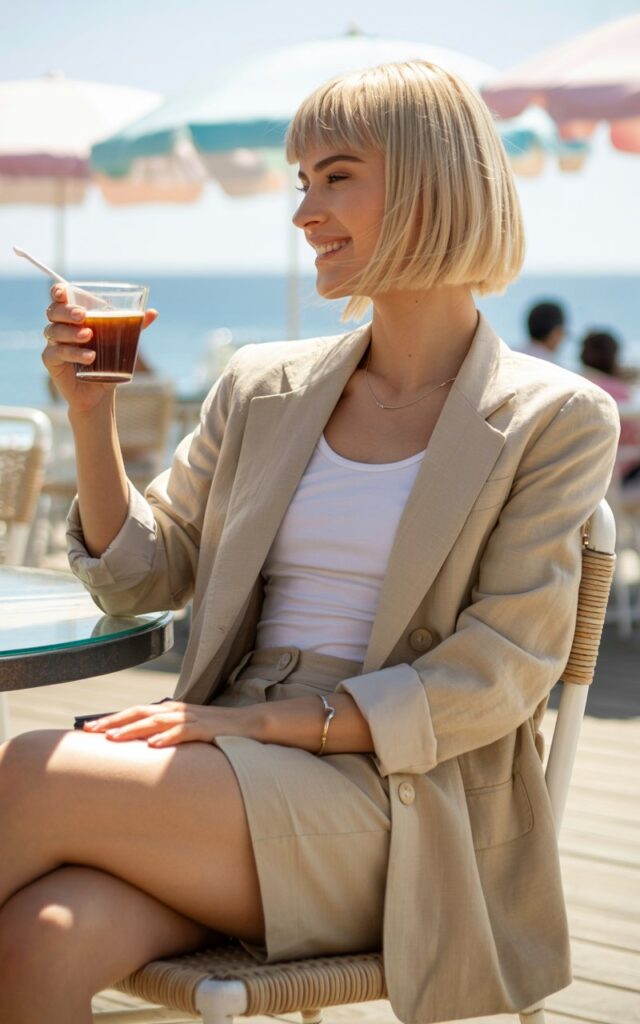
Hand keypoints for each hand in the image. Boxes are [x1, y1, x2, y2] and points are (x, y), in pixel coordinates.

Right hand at [42, 283, 158, 412]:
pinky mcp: (52, 361)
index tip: (64, 292)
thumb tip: (154, 312)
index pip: (59, 297)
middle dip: (67, 311)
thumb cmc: (108, 361)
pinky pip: (56, 352)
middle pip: (53, 311)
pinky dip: (72, 353)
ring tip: (89, 337)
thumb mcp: (122, 342)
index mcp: (74, 316)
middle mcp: (61, 326)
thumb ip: (134, 326)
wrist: (101, 392)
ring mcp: (54, 343)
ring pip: (54, 331)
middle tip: (84, 316)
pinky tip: (89, 357)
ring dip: (71, 332)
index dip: (58, 291)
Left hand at [82, 700, 257, 747]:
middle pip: (139, 713)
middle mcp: (177, 710)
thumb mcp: (186, 729)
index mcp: (170, 709)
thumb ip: (166, 732)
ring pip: (156, 721)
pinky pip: (183, 733)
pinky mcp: (206, 728)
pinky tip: (153, 746)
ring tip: (113, 739)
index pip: (136, 711)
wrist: (249, 724)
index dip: (112, 718)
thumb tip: (141, 745)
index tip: (89, 728)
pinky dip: (166, 738)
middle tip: (91, 732)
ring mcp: (191, 718)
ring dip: (133, 729)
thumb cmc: (215, 730)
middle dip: (114, 722)